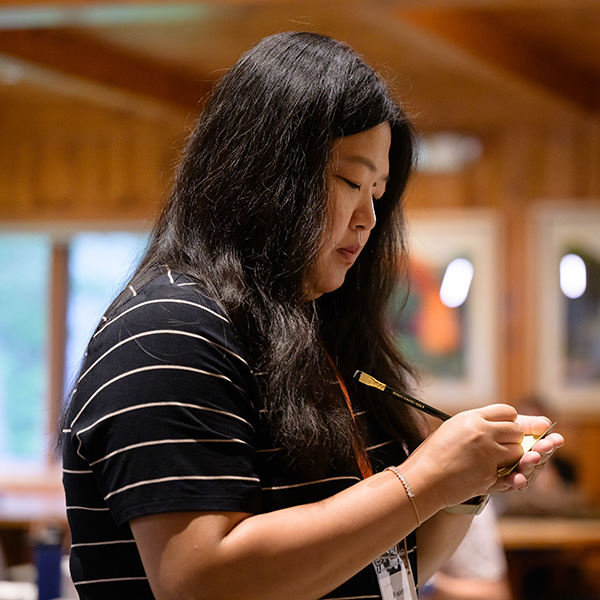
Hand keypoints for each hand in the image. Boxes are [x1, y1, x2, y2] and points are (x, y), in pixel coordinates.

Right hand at [407, 404, 524, 506]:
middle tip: (503, 446)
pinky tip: (487, 473)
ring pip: (518, 452)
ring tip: (495, 461)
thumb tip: (494, 423)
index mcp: (471, 418)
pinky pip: (510, 472)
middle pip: (516, 430)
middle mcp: (482, 432)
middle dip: (514, 439)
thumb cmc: (434, 454)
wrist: (424, 478)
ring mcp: (488, 453)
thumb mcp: (452, 428)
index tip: (506, 428)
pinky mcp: (490, 474)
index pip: (507, 412)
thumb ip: (475, 424)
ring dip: (512, 457)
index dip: (510, 420)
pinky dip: (503, 475)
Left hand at [490, 414, 563, 492]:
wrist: (470, 450)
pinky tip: (518, 479)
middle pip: (538, 457)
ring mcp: (517, 473)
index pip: (545, 443)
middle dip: (542, 451)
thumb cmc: (495, 433)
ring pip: (527, 470)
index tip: (556, 439)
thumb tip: (546, 423)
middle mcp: (527, 460)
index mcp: (532, 445)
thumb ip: (529, 425)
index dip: (551, 441)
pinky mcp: (504, 483)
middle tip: (545, 446)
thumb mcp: (511, 425)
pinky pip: (511, 483)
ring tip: (532, 457)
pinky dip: (516, 481)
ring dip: (530, 464)